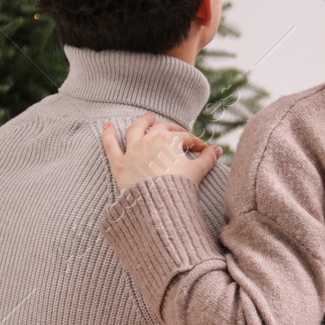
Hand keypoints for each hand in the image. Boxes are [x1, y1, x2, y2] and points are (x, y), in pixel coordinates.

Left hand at [102, 113, 221, 192]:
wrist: (158, 207)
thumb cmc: (179, 188)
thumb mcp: (198, 171)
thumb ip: (208, 158)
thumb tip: (218, 150)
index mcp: (170, 140)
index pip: (186, 138)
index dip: (196, 144)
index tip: (203, 151)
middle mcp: (149, 140)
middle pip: (162, 128)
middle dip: (172, 128)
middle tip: (178, 132)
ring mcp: (133, 150)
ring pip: (136, 129)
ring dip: (143, 121)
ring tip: (148, 117)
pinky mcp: (119, 163)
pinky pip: (110, 145)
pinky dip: (108, 134)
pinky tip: (107, 125)